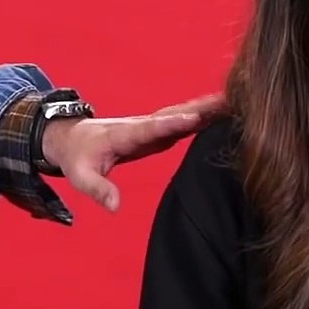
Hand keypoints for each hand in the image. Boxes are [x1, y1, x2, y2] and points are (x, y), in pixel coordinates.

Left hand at [40, 93, 226, 211]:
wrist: (72, 138)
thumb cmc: (77, 157)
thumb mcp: (80, 176)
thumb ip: (98, 189)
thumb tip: (115, 207)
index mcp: (125, 134)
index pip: (150, 128)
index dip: (172, 123)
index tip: (194, 117)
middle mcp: (142, 125)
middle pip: (174, 115)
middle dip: (200, 108)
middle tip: (229, 100)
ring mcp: (151, 127)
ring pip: (181, 115)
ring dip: (207, 108)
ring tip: (236, 101)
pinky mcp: (157, 132)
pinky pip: (182, 123)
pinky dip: (203, 117)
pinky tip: (224, 114)